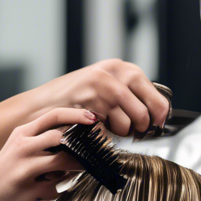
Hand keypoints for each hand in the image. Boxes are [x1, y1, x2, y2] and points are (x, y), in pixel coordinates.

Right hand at [0, 107, 94, 200]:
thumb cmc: (9, 165)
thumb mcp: (20, 143)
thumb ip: (43, 136)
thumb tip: (78, 132)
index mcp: (22, 133)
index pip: (53, 116)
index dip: (76, 115)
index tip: (93, 119)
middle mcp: (22, 149)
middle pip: (62, 140)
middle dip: (81, 147)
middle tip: (90, 153)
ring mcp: (25, 171)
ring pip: (63, 164)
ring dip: (76, 167)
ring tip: (76, 169)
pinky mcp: (29, 191)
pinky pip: (57, 187)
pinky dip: (60, 187)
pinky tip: (51, 186)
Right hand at [30, 59, 170, 136]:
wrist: (41, 105)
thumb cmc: (74, 98)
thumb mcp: (104, 85)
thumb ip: (129, 92)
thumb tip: (159, 111)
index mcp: (120, 67)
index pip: (156, 94)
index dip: (159, 113)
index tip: (158, 123)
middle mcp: (113, 74)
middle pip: (144, 111)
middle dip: (141, 126)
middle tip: (136, 130)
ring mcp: (101, 89)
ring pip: (127, 124)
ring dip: (120, 131)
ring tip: (104, 123)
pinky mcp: (90, 104)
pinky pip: (110, 130)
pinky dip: (105, 133)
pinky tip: (93, 125)